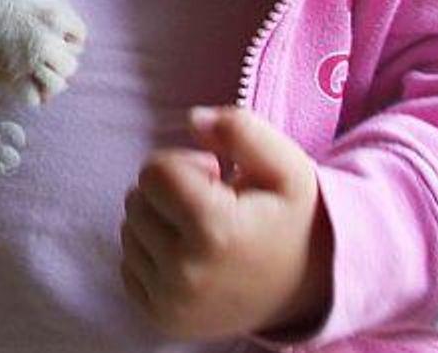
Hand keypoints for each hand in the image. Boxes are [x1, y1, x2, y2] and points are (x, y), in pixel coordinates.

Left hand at [120, 106, 332, 340]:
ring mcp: (172, 303)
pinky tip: (191, 258)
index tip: (215, 179)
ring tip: (203, 232)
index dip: (183, 165)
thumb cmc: (291, 219)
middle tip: (210, 206)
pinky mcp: (161, 319)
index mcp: (216, 231)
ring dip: (158, 223)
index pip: (154, 172)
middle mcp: (187, 273)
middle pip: (136, 200)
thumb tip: (194, 118)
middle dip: (167, 193)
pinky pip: (128, 265)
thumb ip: (241, 128)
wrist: (308, 288)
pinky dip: (153, 256)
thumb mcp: (285, 165)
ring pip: (129, 231)